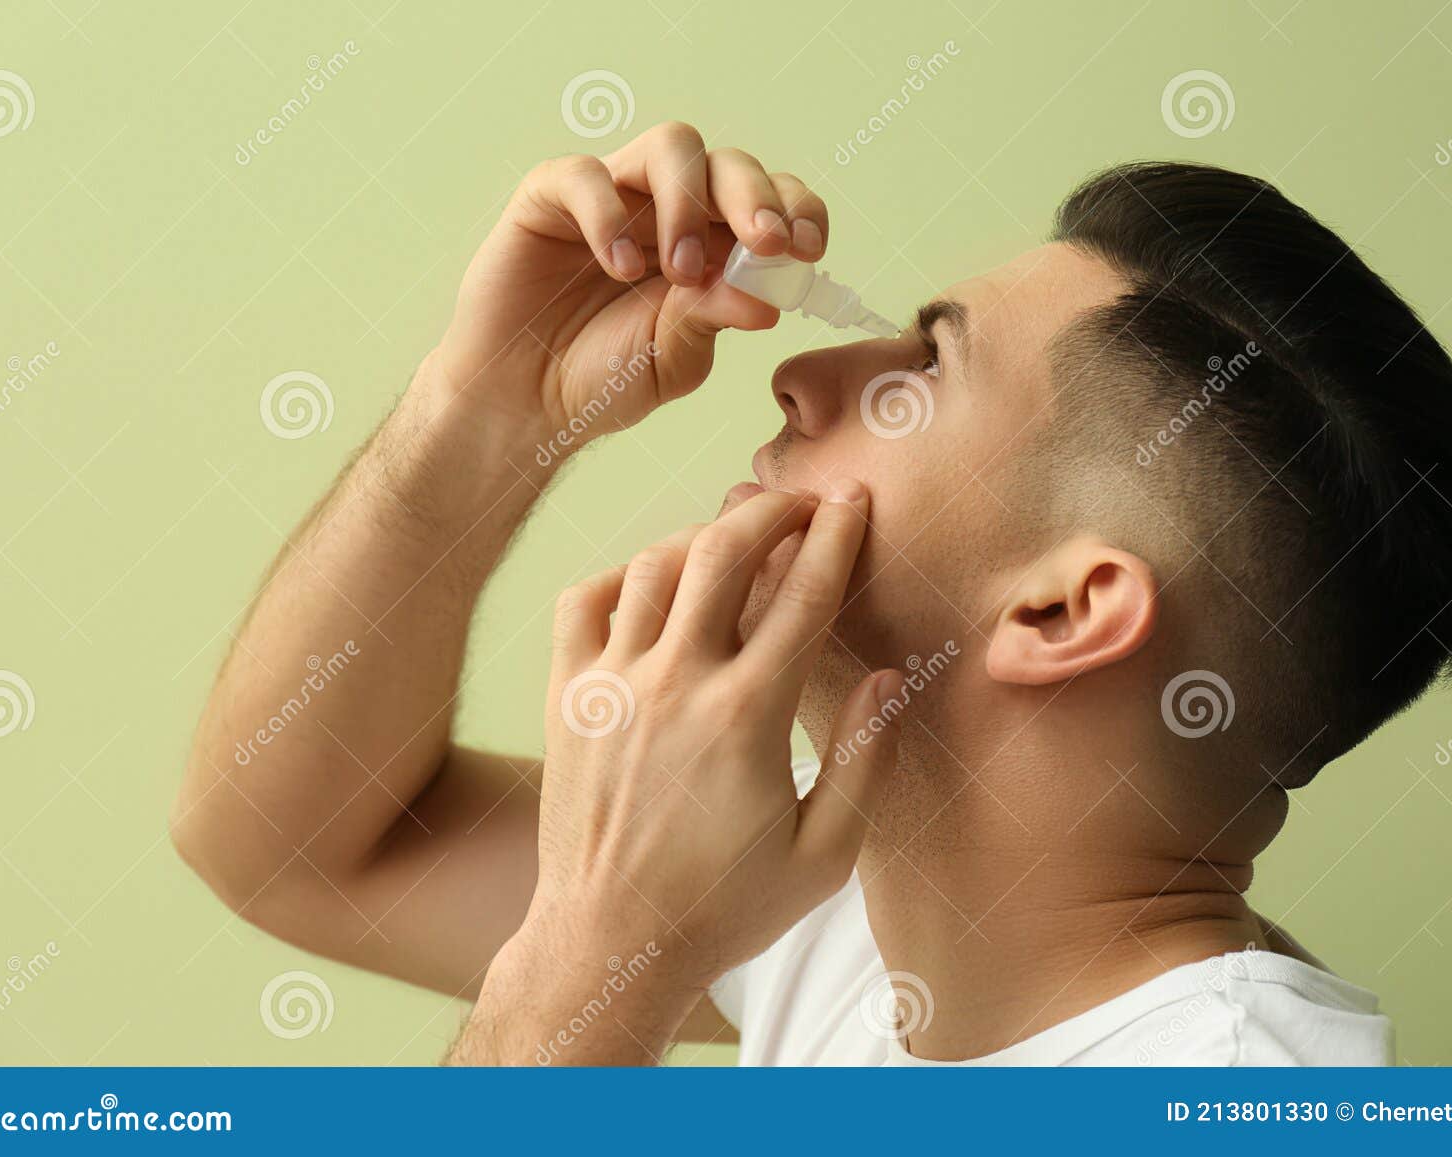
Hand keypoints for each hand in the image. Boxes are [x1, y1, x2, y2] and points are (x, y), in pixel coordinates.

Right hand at [425, 122, 829, 443]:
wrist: (524, 403)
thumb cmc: (602, 378)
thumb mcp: (672, 360)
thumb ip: (713, 320)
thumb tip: (766, 298)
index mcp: (715, 244)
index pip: (772, 203)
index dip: (797, 211)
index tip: (807, 249)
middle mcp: (670, 208)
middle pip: (729, 164)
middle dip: (756, 198)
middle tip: (764, 245)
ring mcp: (614, 195)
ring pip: (671, 147)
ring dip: (689, 202)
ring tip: (681, 272)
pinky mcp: (551, 197)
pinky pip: (588, 175)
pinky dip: (610, 215)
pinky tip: (618, 270)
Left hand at [519, 483, 903, 1004]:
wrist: (610, 942)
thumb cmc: (725, 907)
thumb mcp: (825, 855)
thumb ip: (863, 759)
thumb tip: (886, 676)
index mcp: (747, 717)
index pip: (802, 596)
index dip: (834, 536)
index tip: (853, 500)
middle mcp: (675, 685)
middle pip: (724, 552)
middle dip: (769, 510)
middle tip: (797, 503)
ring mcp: (611, 685)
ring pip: (654, 564)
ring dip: (702, 536)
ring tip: (733, 538)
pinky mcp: (565, 697)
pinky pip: (585, 599)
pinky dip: (622, 575)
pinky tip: (653, 586)